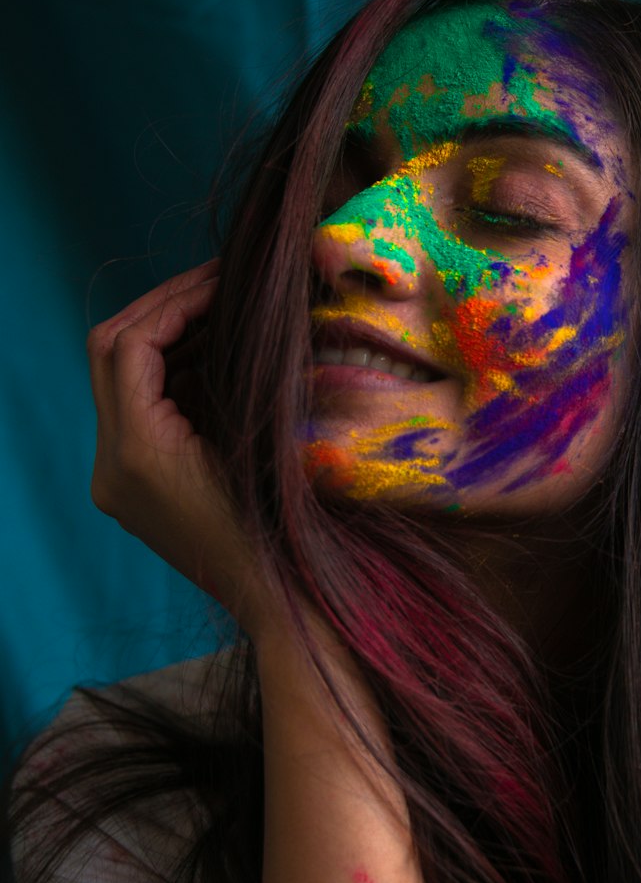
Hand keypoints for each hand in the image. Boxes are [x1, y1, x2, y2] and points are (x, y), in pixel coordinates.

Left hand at [88, 261, 271, 630]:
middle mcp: (111, 467)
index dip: (175, 302)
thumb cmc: (290, 526)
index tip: (223, 280)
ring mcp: (116, 481)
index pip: (130, 347)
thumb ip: (235, 374)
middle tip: (214, 283)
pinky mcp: (132, 489)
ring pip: (118, 379)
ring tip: (221, 312)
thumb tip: (238, 308)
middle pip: (109, 354)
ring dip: (165, 338)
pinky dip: (169, 376)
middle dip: (160, 309)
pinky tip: (215, 358)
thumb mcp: (267, 438)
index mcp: (139, 455)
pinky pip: (135, 411)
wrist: (283, 601)